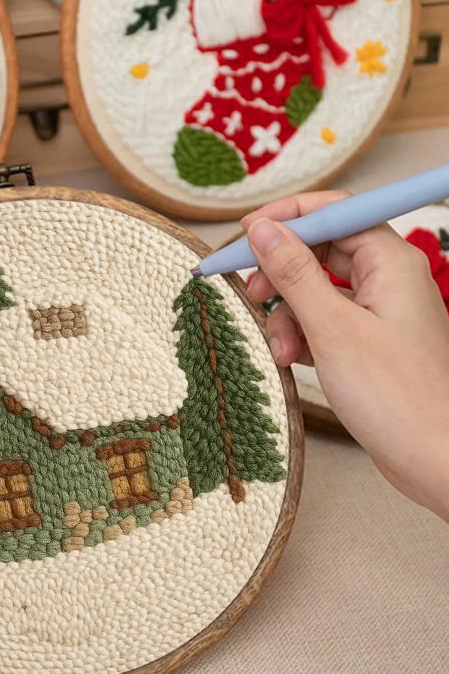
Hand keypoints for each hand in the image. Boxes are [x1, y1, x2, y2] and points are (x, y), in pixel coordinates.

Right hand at [243, 192, 448, 521]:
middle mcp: (386, 279)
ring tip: (277, 347)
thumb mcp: (332, 329)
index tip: (244, 235)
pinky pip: (321, 321)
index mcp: (390, 261)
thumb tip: (262, 230)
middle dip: (280, 272)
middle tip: (249, 290)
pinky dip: (299, 335)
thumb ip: (293, 273)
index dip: (285, 218)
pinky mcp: (365, 342)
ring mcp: (377, 312)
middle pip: (319, 250)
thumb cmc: (398, 397)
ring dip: (286, 314)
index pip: (332, 212)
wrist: (434, 461)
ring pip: (314, 290)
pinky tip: (291, 359)